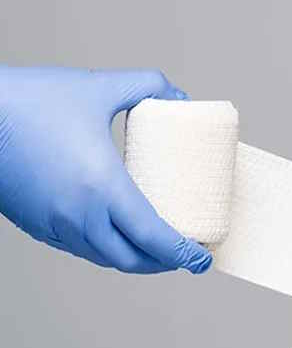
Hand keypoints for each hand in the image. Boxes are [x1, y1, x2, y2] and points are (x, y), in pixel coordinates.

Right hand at [0, 66, 211, 273]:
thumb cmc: (31, 100)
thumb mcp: (100, 86)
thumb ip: (147, 85)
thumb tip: (180, 96)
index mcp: (101, 188)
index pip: (152, 236)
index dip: (183, 253)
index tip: (203, 259)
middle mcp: (77, 216)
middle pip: (130, 258)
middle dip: (164, 262)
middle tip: (188, 253)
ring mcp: (52, 224)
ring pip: (101, 257)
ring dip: (134, 259)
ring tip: (157, 247)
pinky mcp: (33, 224)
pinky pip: (77, 247)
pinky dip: (104, 248)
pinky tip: (115, 234)